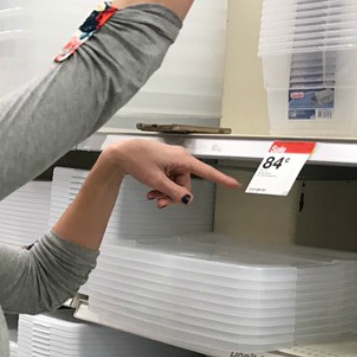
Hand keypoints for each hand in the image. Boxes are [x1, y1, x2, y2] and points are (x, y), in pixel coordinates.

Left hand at [102, 139, 240, 207]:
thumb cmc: (137, 160)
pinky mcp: (166, 164)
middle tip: (160, 202)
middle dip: (174, 196)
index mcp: (182, 159)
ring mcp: (173, 161)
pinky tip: (152, 190)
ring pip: (177, 184)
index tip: (234, 184)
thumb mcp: (156, 181)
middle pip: (186, 184)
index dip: (222, 179)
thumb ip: (174, 192)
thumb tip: (187, 200)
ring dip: (166, 192)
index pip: (206, 171)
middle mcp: (180, 158)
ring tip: (152, 195)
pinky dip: (162, 187)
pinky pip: (170, 179)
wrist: (122, 154)